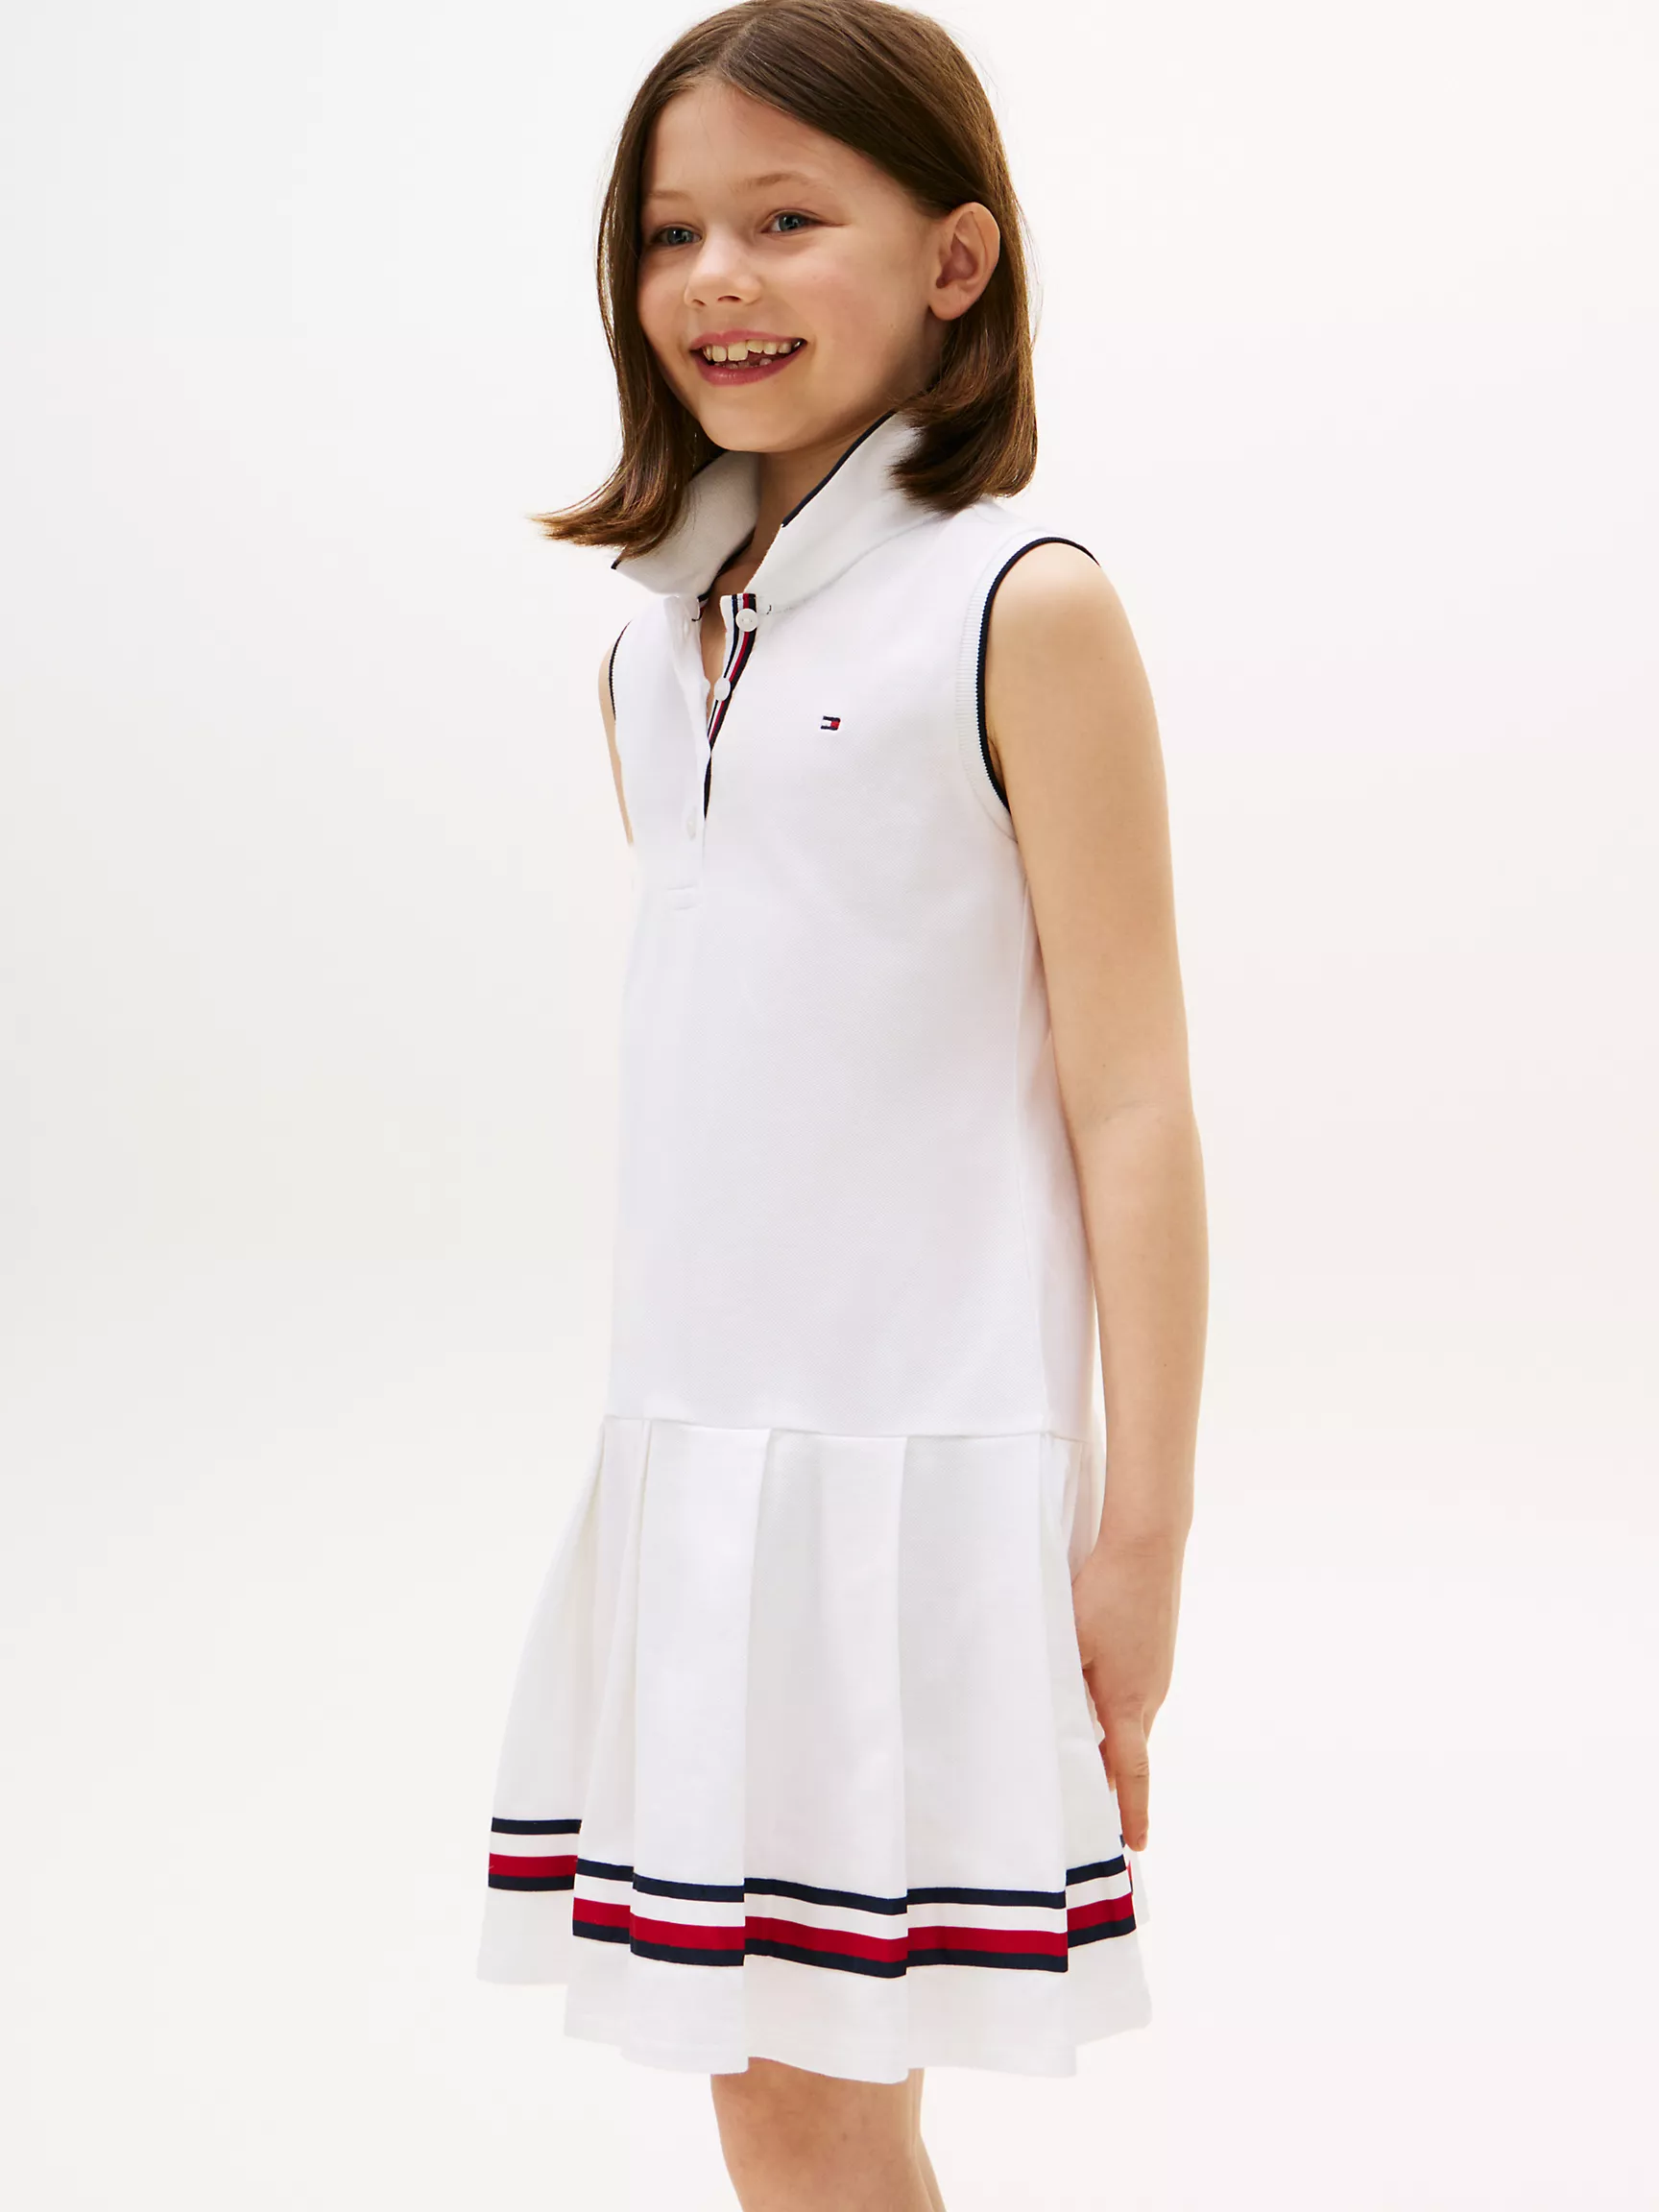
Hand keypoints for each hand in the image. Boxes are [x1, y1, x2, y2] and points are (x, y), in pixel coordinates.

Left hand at [1070, 1534, 1182, 1851]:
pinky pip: (1139, 1696)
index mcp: (1126, 1702)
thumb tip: (1046, 1719)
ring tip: (1089, 1759)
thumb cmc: (1103, 1595)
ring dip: (1115, 1742)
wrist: (1148, 1548)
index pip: (1132, 1772)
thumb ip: (1060, 1686)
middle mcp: (1150, 1695)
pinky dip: (1122, 1711)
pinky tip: (1100, 1694)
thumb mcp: (1069, 1643)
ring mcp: (1158, 1674)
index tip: (1136, 1847)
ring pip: (1133, 1722)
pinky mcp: (1159, 1654)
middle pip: (1130, 1753)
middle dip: (1116, 1784)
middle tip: (1097, 1814)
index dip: (1134, 1812)